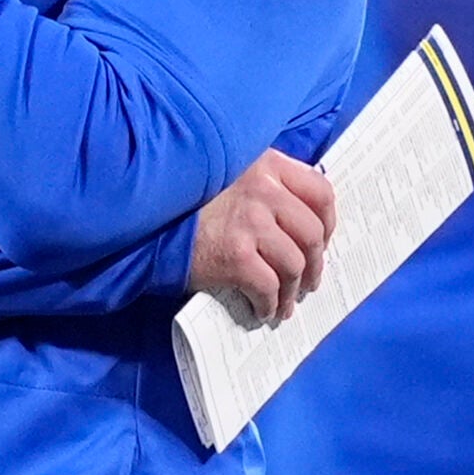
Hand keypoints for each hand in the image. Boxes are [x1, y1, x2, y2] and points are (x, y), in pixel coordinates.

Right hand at [190, 150, 337, 320]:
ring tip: (285, 303)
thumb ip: (262, 181)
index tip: (321, 241)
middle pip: (312, 233)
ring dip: (293, 290)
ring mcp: (250, 222)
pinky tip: (262, 310)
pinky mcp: (235, 255)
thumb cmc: (184, 198)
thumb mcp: (227, 170)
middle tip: (308, 281)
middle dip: (315, 264)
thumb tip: (296, 218)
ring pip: (294, 264)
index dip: (328, 222)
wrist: (145, 215)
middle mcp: (263, 189)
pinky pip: (268, 286)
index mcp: (266, 164)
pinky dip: (269, 303)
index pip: (320, 191)